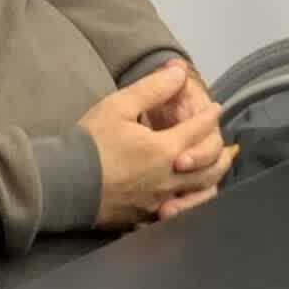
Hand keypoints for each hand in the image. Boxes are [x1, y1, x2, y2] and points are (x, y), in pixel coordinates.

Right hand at [79, 62, 236, 229]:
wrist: (63, 183)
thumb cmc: (90, 143)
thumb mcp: (119, 106)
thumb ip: (153, 88)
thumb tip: (180, 70)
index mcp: (165, 150)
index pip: (199, 130)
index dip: (209, 115)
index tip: (215, 107)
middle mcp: (168, 179)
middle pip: (209, 166)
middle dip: (219, 150)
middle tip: (225, 141)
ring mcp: (158, 202)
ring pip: (200, 193)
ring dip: (212, 177)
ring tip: (215, 169)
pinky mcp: (145, 217)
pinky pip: (180, 213)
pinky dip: (192, 202)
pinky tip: (190, 197)